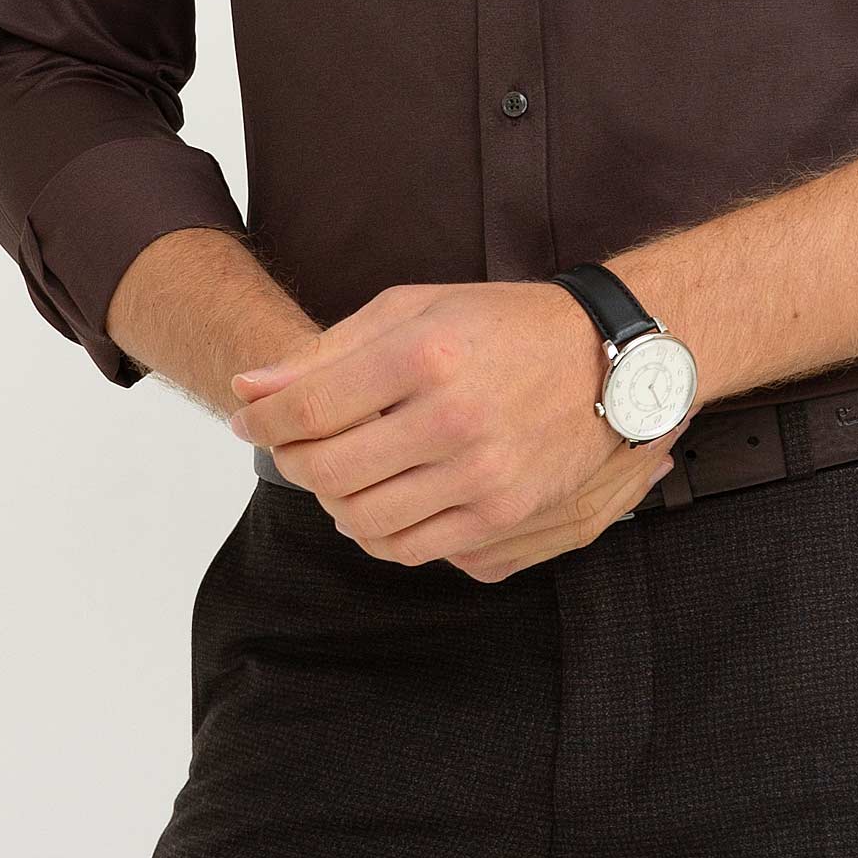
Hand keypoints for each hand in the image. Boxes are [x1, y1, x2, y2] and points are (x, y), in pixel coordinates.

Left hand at [225, 279, 679, 576]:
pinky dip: (375, 533)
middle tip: (292, 446)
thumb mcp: (414, 309)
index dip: (263, 420)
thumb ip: (329, 350)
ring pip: (360, 519)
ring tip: (337, 472)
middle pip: (327, 469)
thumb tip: (250, 389)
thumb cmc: (502, 324)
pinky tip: (377, 500)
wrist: (607, 358)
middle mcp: (453, 417)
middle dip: (292, 460)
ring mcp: (481, 474)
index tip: (250, 420)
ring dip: (331, 499)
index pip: (309, 407)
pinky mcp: (502, 516)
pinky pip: (409, 549)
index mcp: (425, 353)